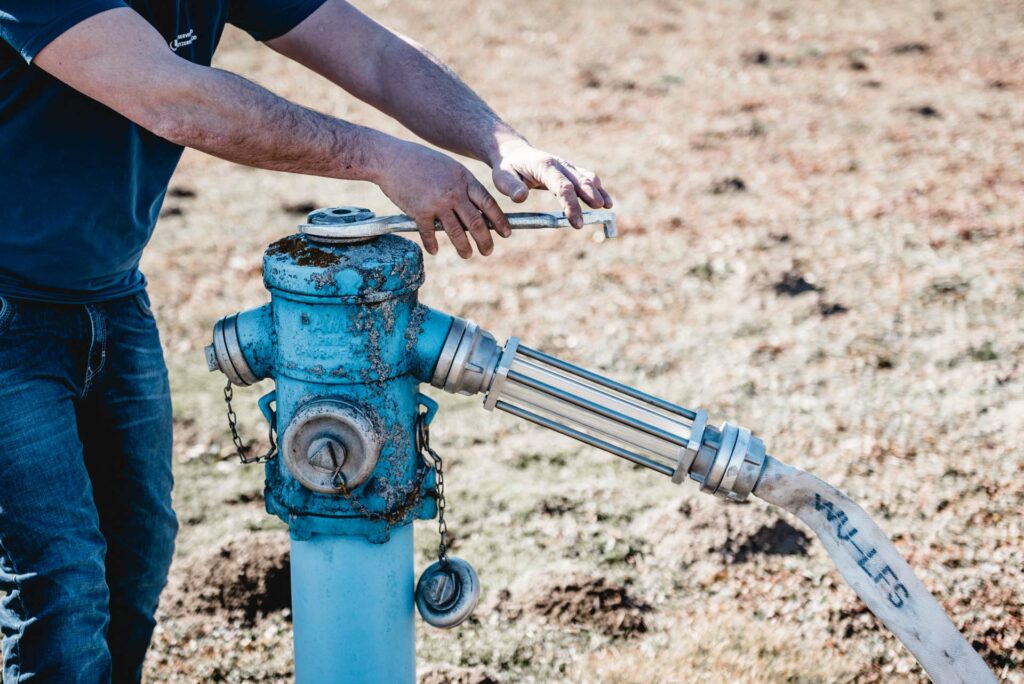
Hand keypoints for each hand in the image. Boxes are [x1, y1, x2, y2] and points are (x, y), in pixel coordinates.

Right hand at [374, 139, 510, 257]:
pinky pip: (430, 234)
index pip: (488, 203)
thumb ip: (462, 185)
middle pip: (476, 222)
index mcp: (464, 179)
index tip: (506, 233)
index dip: (499, 220)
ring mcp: (437, 203)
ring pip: (456, 233)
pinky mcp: (419, 212)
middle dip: (485, 240)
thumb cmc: (419, 160)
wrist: (391, 158)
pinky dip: (432, 244)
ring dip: (464, 247)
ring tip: (468, 255)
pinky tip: (434, 250)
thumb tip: (476, 207)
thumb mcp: (448, 167)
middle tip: (488, 250)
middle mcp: (454, 192)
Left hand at [489, 140, 613, 227]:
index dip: (571, 204)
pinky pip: (588, 178)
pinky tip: (607, 202)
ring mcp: (567, 167)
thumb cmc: (508, 168)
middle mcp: (559, 165)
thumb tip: (520, 198)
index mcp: (544, 166)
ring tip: (606, 208)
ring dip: (598, 192)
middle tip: (595, 216)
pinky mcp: (571, 171)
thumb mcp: (502, 177)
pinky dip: (599, 189)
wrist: (514, 153)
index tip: (576, 223)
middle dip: (589, 198)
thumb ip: (511, 187)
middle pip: (579, 181)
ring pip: (587, 178)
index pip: (562, 186)